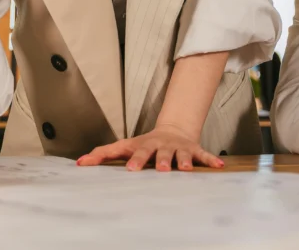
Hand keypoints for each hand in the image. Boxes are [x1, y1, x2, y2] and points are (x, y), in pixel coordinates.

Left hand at [76, 124, 224, 171]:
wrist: (174, 130)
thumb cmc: (145, 144)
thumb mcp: (125, 145)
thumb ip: (103, 153)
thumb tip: (78, 162)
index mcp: (145, 145)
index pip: (138, 152)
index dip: (135, 160)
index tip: (130, 170)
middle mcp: (162, 145)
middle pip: (160, 153)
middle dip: (160, 160)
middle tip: (161, 170)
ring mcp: (179, 147)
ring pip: (182, 155)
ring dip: (184, 161)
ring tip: (186, 169)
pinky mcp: (193, 150)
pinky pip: (203, 155)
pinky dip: (211, 160)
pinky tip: (219, 166)